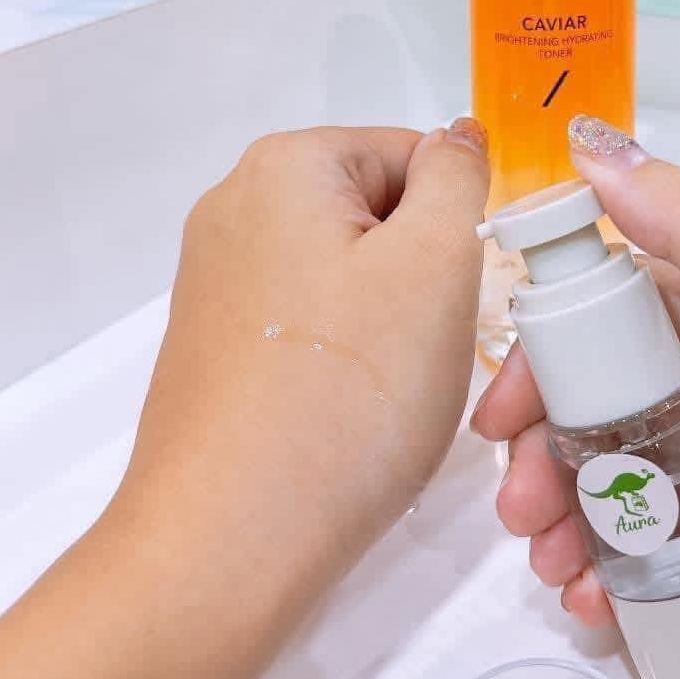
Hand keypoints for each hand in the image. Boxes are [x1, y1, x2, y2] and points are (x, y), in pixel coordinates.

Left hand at [0, 122, 489, 678]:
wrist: (228, 542)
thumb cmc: (348, 393)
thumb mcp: (436, 265)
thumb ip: (458, 178)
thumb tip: (458, 137)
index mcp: (284, 164)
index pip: (416, 154)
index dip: (459, 224)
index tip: (466, 299)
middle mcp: (234, 205)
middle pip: (377, 212)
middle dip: (423, 274)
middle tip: (429, 350)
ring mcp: (214, 280)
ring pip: (348, 274)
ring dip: (390, 322)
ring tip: (390, 389)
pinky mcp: (212, 347)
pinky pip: (307, 324)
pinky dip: (344, 357)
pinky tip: (350, 412)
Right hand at [472, 117, 679, 678]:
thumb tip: (602, 148)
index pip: (644, 294)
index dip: (567, 323)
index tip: (509, 368)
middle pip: (615, 388)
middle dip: (546, 424)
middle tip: (509, 471)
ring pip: (614, 474)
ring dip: (556, 500)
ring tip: (540, 544)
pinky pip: (633, 559)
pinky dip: (592, 570)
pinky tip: (585, 595)